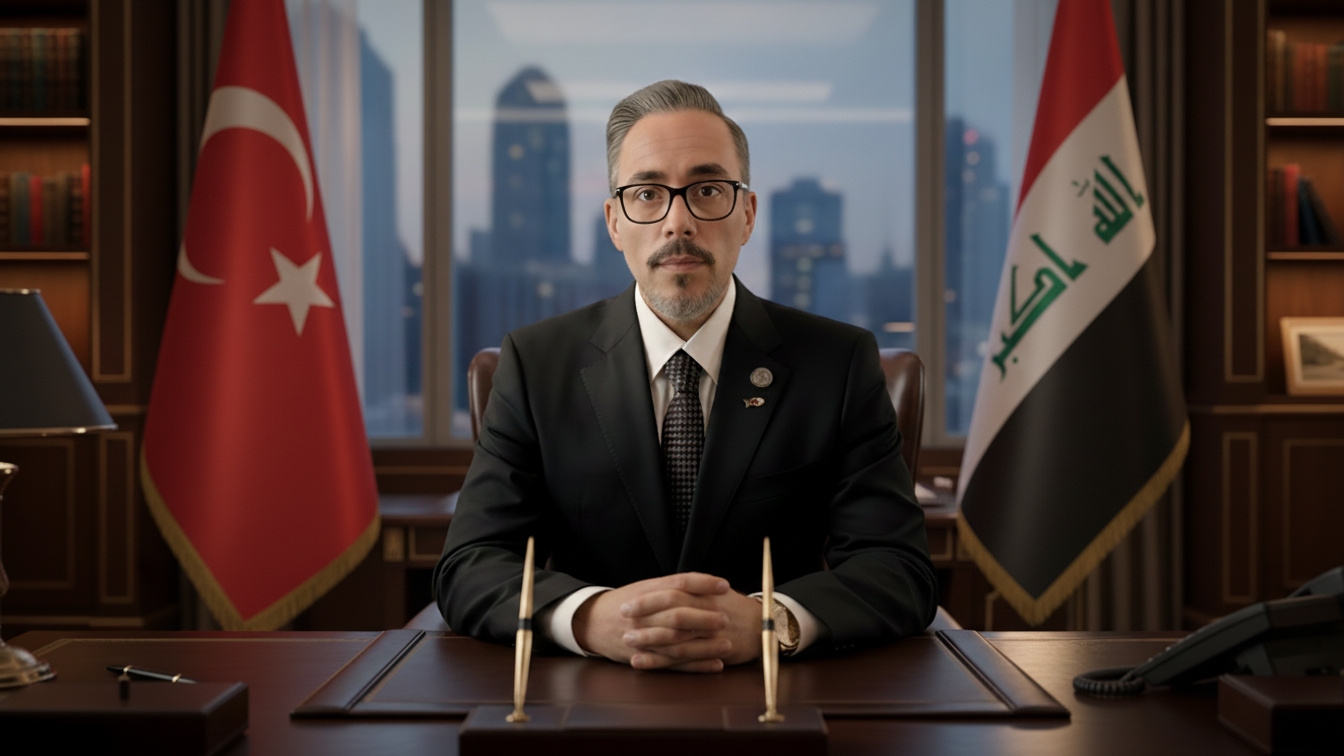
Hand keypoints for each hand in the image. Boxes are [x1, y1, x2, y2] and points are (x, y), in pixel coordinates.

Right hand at [572, 573, 761, 672]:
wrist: (591, 622)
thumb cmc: (623, 604)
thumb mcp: (643, 588)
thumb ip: (669, 587)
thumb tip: (704, 584)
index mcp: (646, 592)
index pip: (679, 583)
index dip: (703, 583)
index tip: (724, 585)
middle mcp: (644, 613)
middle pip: (678, 614)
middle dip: (704, 617)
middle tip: (726, 618)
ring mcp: (642, 637)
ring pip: (677, 642)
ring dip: (705, 645)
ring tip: (728, 645)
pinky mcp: (644, 657)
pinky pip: (672, 663)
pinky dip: (695, 665)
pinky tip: (714, 664)